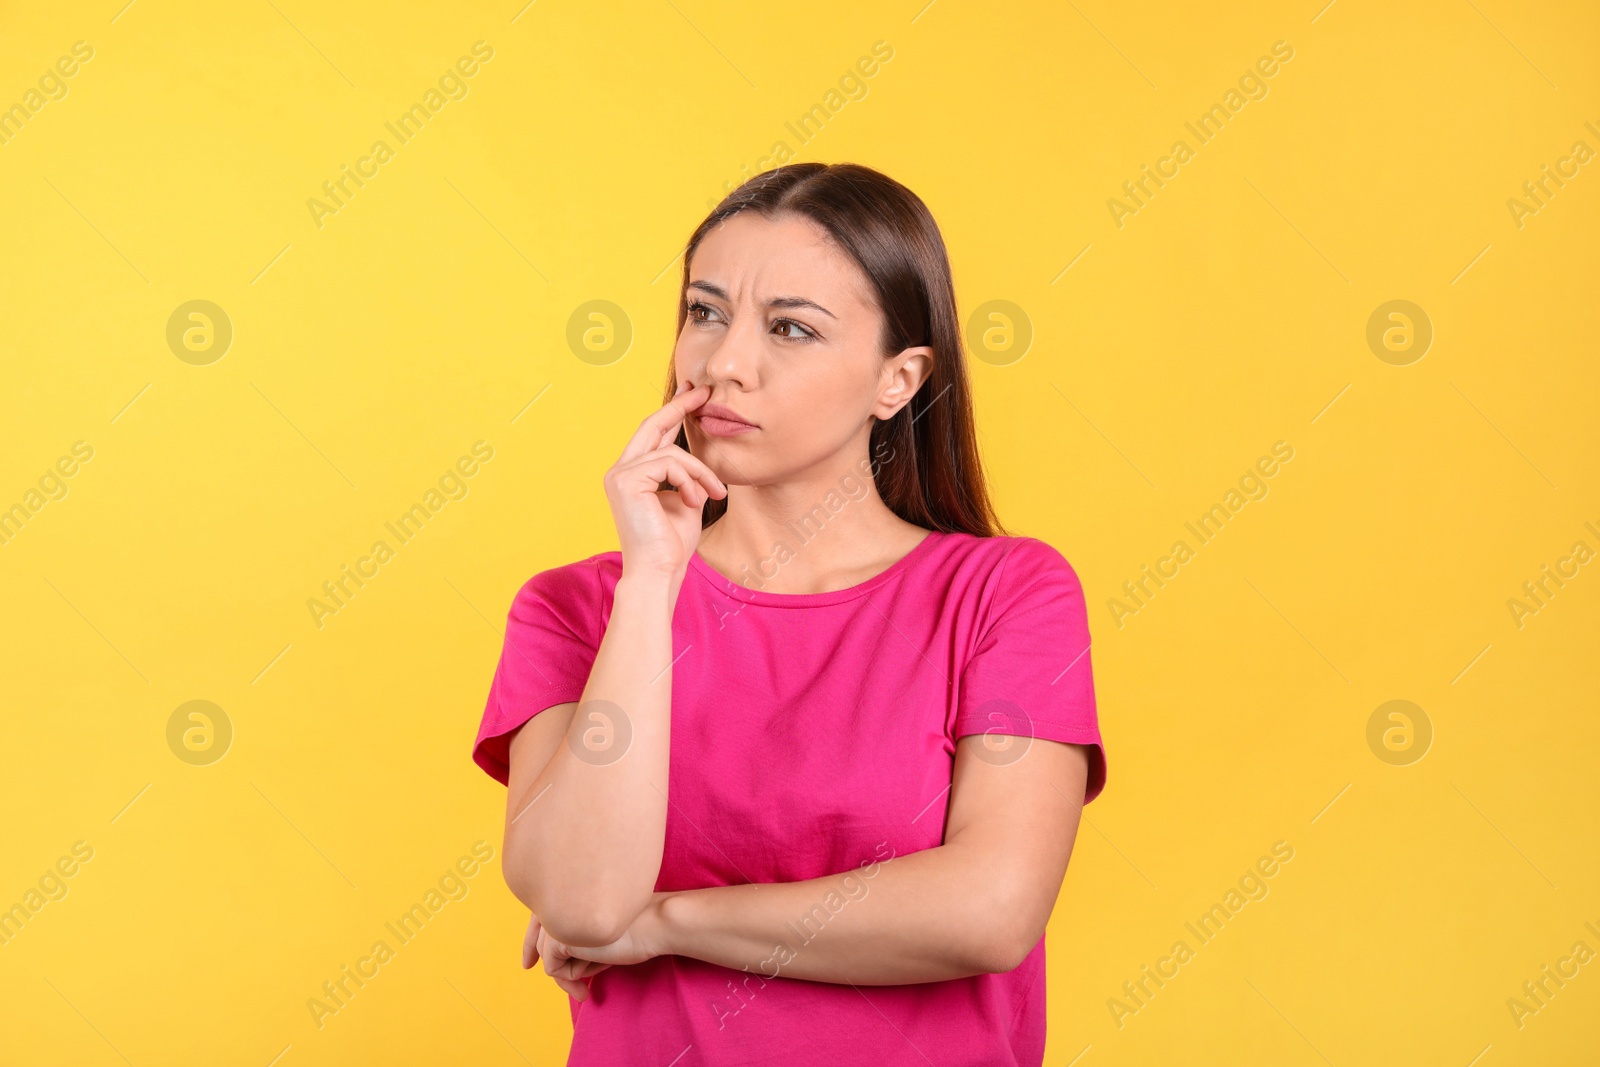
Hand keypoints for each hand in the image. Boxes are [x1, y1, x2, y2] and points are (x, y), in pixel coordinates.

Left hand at [522, 897, 671, 1001]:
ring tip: (595, 981)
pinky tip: (594, 975)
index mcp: (566, 891)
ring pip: (547, 958)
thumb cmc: (636, 924)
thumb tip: (550, 961)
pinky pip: (552, 969)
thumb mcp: (600, 928)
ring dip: (573, 975)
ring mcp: (555, 916)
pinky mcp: (556, 936)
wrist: (655, 921)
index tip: (527, 966)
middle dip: (561, 972)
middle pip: (541, 945)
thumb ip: (576, 933)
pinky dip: (573, 978)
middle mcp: (556, 899)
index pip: (536, 922)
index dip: (530, 946)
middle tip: (581, 995)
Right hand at [604, 382, 727, 581]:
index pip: (653, 435)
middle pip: (652, 425)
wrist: (659, 572)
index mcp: (631, 475)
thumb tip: (696, 457)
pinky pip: (671, 463)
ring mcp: (619, 474)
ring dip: (701, 472)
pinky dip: (690, 480)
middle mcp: (619, 470)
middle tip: (705, 391)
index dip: (673, 413)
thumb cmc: (672, 545)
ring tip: (714, 495)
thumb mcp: (685, 501)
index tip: (695, 396)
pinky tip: (693, 502)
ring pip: (672, 452)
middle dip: (680, 406)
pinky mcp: (626, 480)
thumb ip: (686, 476)